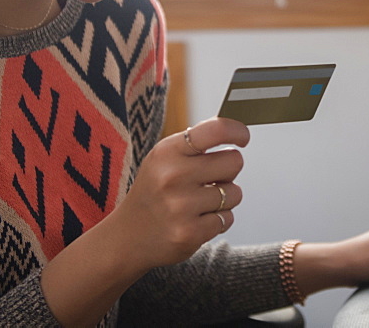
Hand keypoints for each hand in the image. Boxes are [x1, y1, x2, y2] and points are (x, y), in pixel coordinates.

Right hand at [109, 117, 249, 271]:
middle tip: (210, 179)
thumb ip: (195, 144)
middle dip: (228, 171)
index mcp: (167, 151)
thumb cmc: (153, 191)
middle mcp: (173, 176)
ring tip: (199, 203)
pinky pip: (227, 218)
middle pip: (234, 161)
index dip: (237, 131)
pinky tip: (196, 220)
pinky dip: (218, 220)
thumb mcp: (163, 158)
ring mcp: (181, 207)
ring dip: (224, 199)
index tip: (242, 138)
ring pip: (235, 193)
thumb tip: (234, 130)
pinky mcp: (189, 234)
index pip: (216, 130)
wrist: (126, 237)